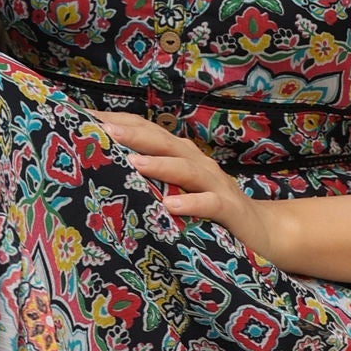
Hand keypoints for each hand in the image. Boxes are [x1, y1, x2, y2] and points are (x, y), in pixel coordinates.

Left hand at [91, 111, 285, 267]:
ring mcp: (216, 184)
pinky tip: (171, 206)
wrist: (263, 231)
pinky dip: (192, 202)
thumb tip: (104, 173)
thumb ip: (150, 180)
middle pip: (164, 142)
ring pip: (186, 169)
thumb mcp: (178, 190)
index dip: (121, 122)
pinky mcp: (230, 209)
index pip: (149, 131)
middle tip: (104, 131)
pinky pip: (210, 204)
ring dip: (160, 165)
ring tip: (133, 164)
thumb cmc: (209, 210)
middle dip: (134, 135)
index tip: (87, 119)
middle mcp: (198, 163)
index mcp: (182, 155)